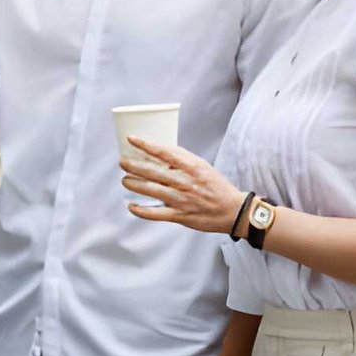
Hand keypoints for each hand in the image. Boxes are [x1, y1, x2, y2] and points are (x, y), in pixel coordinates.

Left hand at [120, 137, 246, 235]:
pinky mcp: (180, 216)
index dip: (146, 145)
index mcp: (193, 167)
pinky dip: (142, 210)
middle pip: (154, 171)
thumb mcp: (202, 167)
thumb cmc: (216, 186)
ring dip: (135, 185)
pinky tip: (132, 206)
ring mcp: (182, 200)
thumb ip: (182, 160)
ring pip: (152, 190)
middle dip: (134, 165)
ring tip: (125, 180)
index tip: (132, 139)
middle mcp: (186, 182)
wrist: (233, 211)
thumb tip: (159, 152)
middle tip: (123, 162)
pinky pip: (156, 213)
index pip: (165, 152)